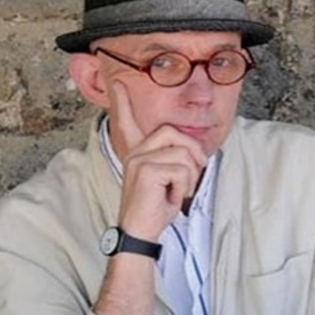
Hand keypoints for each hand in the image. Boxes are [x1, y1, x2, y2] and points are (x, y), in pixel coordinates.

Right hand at [111, 82, 207, 240]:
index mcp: (138, 152)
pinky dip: (183, 187)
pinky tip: (170, 198)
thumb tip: (195, 152)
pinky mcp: (146, 170)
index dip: (123, 103)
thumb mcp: (166, 180)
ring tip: (176, 192)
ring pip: (184, 154)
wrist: (140, 232)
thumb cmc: (155, 208)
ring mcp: (139, 160)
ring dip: (190, 177)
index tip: (119, 82)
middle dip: (194, 153)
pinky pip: (181, 169)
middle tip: (192, 176)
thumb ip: (174, 161)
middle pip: (175, 133)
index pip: (128, 123)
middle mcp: (135, 152)